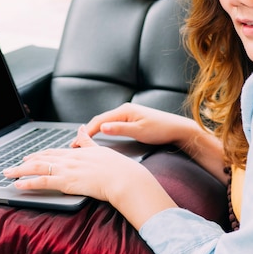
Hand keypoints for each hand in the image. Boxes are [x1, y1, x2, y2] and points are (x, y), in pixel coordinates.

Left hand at [3, 125, 144, 201]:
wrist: (124, 178)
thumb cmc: (116, 167)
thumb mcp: (99, 149)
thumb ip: (87, 141)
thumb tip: (81, 129)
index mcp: (76, 152)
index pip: (52, 152)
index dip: (38, 154)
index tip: (28, 157)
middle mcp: (69, 159)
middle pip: (41, 159)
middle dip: (24, 163)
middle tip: (11, 167)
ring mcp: (67, 170)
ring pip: (37, 168)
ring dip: (20, 171)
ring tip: (8, 174)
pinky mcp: (66, 182)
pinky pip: (43, 182)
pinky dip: (29, 183)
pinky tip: (19, 185)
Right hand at [79, 103, 228, 184]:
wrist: (177, 129)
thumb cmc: (161, 129)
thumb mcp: (139, 131)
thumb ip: (120, 129)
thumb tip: (102, 127)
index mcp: (124, 111)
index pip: (99, 120)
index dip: (87, 131)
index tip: (77, 141)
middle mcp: (124, 110)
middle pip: (100, 120)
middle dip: (87, 131)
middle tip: (75, 143)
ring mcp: (127, 114)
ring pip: (105, 122)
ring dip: (93, 130)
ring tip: (83, 141)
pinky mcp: (131, 119)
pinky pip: (112, 124)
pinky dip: (102, 130)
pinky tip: (99, 136)